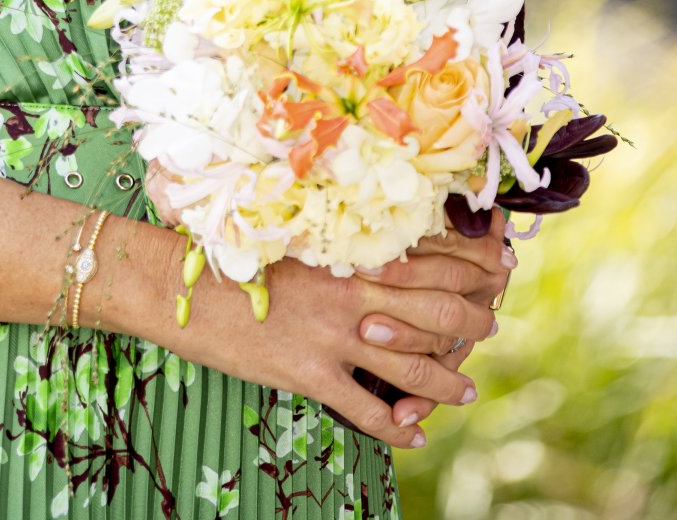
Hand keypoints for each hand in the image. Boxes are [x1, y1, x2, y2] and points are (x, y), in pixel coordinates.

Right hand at [137, 171, 484, 450]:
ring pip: (414, 366)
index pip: (429, 257)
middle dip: (473, 321)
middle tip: (490, 327)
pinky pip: (369, 410)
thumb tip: (379, 252)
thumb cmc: (235, 257)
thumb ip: (340, 249)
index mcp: (347, 253)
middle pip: (436, 310)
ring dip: (448, 382)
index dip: (470, 262)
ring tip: (467, 390)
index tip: (496, 264)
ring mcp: (333, 337)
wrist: (181, 287)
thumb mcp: (295, 242)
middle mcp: (351, 293)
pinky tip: (413, 435)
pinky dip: (399, 428)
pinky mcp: (310, 375)